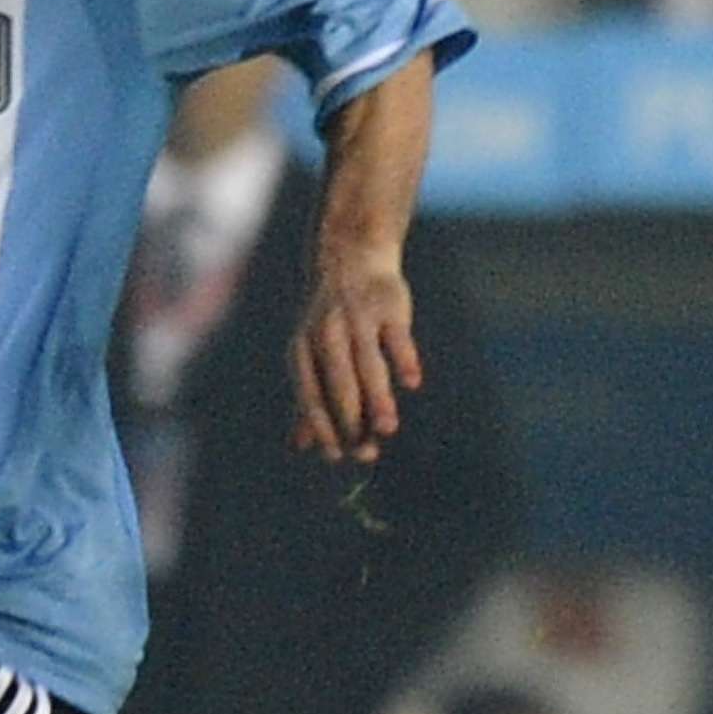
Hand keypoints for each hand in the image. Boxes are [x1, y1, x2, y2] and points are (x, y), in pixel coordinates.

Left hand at [288, 247, 420, 463]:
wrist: (351, 257)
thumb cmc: (330, 319)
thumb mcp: (311, 353)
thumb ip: (309, 399)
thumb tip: (301, 446)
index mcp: (303, 349)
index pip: (310, 395)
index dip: (321, 426)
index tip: (335, 456)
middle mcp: (326, 334)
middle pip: (340, 385)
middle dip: (352, 421)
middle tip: (366, 455)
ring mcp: (358, 319)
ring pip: (368, 364)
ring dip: (378, 398)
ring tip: (388, 430)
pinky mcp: (389, 306)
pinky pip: (397, 336)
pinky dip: (404, 358)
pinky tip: (411, 382)